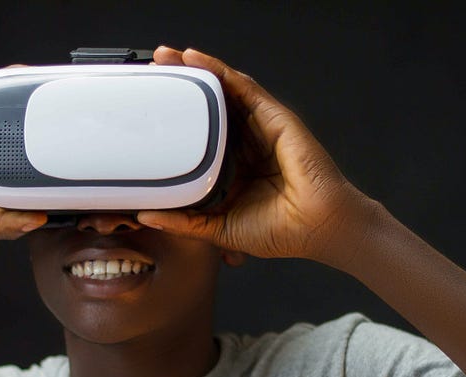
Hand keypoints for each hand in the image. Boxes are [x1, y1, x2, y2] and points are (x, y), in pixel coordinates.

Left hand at [137, 47, 374, 269]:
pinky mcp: (274, 118)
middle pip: (210, 108)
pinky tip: (197, 59)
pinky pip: (242, 88)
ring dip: (196, 71)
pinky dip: (219, 71)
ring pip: (223, 92)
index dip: (178, 122)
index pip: (202, 137)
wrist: (317, 228)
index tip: (150, 113)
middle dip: (182, 88)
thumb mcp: (218, 228)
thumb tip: (148, 216)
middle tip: (153, 72)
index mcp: (237, 169)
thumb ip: (183, 222)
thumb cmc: (281, 231)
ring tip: (166, 57)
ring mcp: (262, 128)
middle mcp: (248, 144)